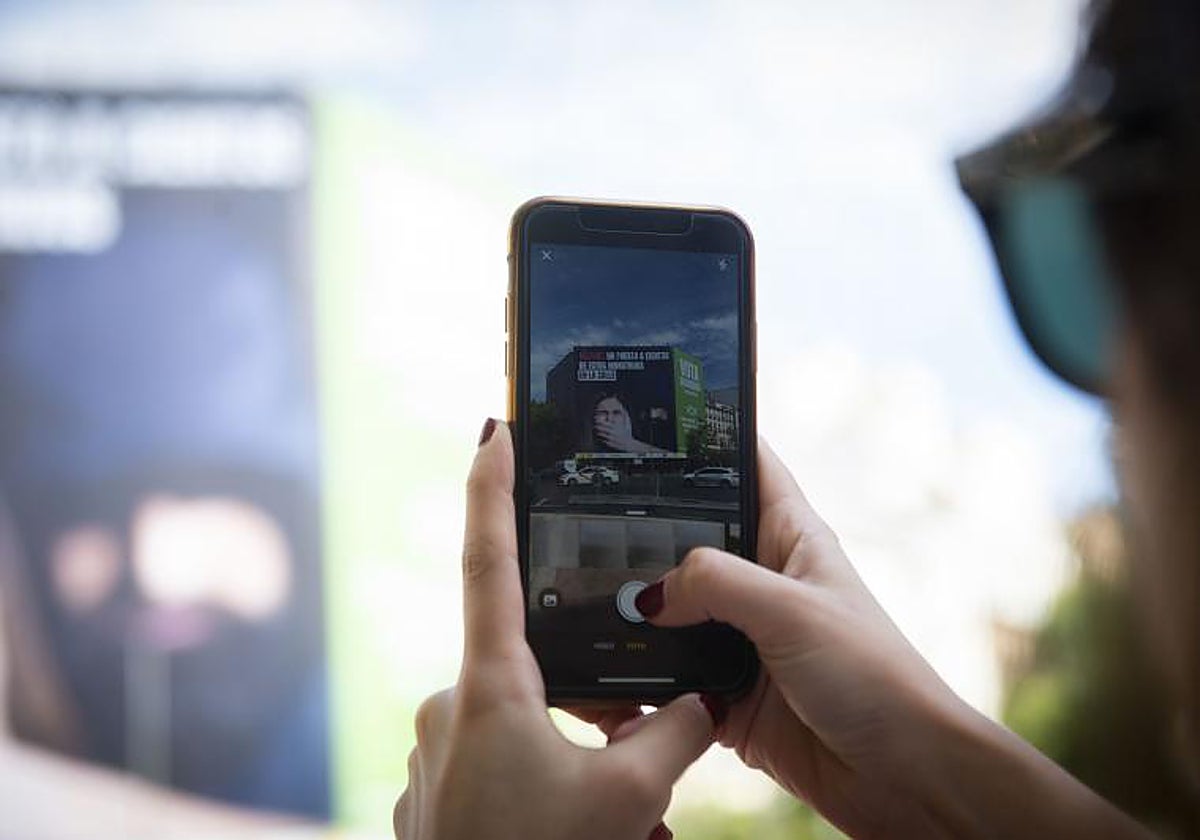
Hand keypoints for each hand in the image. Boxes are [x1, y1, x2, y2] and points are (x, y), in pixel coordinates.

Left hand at [394, 420, 718, 839]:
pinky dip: (541, 797)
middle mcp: (449, 710)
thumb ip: (670, 735)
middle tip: (628, 773)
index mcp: (490, 687)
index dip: (491, 488)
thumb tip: (695, 701)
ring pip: (525, 737)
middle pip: (537, 677)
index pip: (488, 562)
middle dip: (588, 711)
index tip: (493, 428)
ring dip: (572, 769)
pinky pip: (501, 775)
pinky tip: (565, 838)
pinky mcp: (432, 798)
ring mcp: (433, 758)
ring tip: (613, 826)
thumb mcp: (625, 799)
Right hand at [631, 440, 1152, 838]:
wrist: (899, 776)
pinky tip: (605, 678)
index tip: (647, 425)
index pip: (745, 466)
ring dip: (636, 616)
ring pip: (670, 612)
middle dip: (641, 537)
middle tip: (581, 526)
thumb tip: (651, 593)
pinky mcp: (724, 692)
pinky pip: (668, 677)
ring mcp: (740, 637)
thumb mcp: (794, 610)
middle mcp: (761, 582)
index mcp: (790, 538)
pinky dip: (638, 679)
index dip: (704, 441)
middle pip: (688, 540)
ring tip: (582, 604)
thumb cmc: (874, 677)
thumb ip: (717, 583)